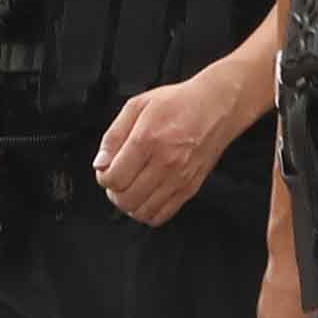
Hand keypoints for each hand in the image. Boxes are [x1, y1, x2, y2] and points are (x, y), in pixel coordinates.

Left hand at [92, 64, 256, 227]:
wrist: (216, 106)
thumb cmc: (179, 103)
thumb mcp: (137, 106)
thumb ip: (113, 136)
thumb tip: (100, 163)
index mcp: (147, 140)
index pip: (114, 178)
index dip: (103, 178)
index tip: (106, 170)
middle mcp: (165, 162)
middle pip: (126, 199)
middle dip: (114, 193)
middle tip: (117, 180)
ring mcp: (180, 178)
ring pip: (143, 211)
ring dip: (130, 205)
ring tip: (131, 189)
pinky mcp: (191, 187)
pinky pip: (163, 215)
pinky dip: (149, 212)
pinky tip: (147, 197)